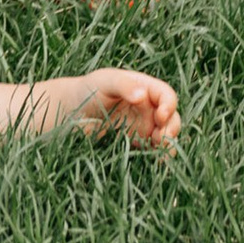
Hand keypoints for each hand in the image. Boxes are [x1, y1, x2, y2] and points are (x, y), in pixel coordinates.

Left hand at [45, 66, 180, 151]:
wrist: (71, 111)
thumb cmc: (88, 89)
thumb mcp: (105, 82)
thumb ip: (124, 85)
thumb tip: (143, 96)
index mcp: (144, 87)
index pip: (166, 95)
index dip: (169, 105)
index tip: (161, 116)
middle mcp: (147, 107)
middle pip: (171, 117)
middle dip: (172, 128)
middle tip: (162, 139)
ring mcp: (143, 126)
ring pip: (165, 135)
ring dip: (168, 144)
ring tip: (161, 150)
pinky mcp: (136, 143)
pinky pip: (153, 150)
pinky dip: (158, 155)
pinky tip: (156, 161)